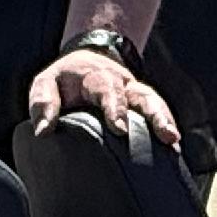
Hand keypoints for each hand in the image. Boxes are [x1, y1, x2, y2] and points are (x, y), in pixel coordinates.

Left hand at [28, 48, 180, 146]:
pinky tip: (173, 153)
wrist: (85, 62)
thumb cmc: (63, 81)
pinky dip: (166, 130)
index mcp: (97, 77)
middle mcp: (122, 84)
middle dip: (155, 115)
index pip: (108, 89)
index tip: (120, 129)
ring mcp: (136, 95)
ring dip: (166, 122)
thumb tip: (43, 132)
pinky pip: (159, 116)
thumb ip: (43, 103)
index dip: (115, 108)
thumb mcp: (45, 83)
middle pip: (143, 95)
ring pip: (156, 104)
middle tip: (165, 135)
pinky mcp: (142, 107)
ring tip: (174, 143)